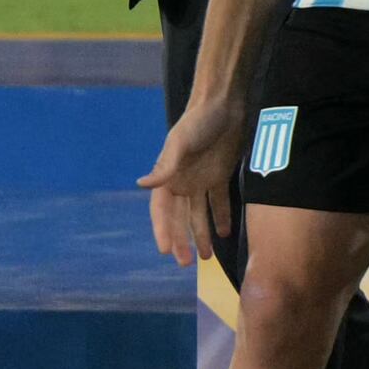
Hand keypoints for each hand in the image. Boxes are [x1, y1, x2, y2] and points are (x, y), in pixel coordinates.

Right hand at [141, 102, 242, 268]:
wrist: (225, 105)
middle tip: (188, 264)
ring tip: (207, 257)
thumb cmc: (198, 122)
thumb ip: (166, 166)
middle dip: (182, 240)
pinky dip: (222, 216)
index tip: (166, 251)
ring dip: (202, 234)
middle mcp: (183, 182)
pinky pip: (220, 200)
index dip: (163, 230)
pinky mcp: (221, 174)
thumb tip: (141, 184)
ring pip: (199, 214)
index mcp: (168, 177)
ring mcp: (201, 180)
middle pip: (180, 218)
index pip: (162, 211)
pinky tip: (226, 233)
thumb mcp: (180, 143)